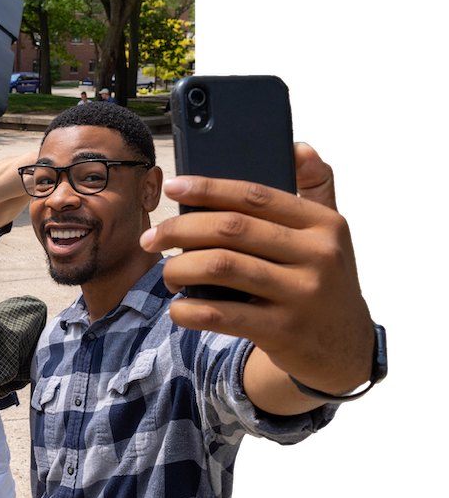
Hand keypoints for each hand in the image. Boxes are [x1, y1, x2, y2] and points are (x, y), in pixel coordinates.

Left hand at [140, 142, 372, 396]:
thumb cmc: (322, 282)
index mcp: (324, 224)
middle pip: (231, 229)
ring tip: (166, 274)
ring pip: (221, 267)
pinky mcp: (284, 331)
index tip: (172, 187)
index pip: (255, 196)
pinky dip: (190, 310)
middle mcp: (319, 256)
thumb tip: (298, 147)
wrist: (345, 351)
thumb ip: (316, 190)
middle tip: (151, 238)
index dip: (208, 188)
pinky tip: (179, 309)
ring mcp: (303, 295)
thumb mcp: (330, 236)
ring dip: (180, 269)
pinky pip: (222, 314)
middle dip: (180, 230)